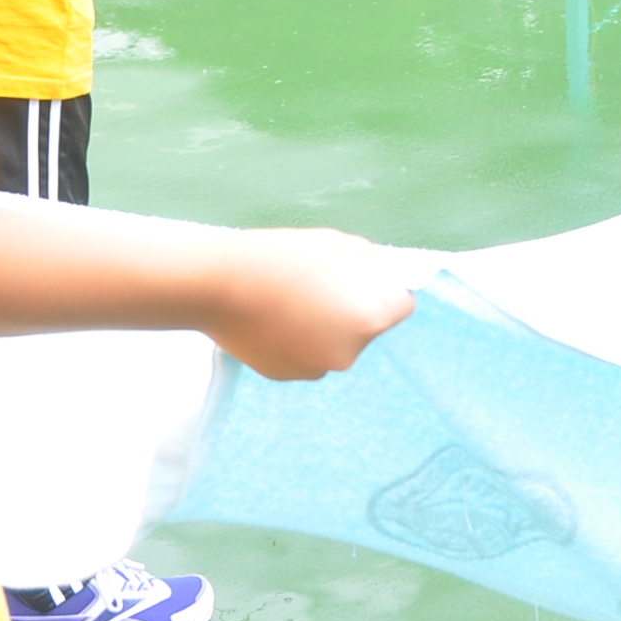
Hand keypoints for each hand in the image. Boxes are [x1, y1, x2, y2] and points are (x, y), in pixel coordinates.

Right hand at [204, 228, 416, 380]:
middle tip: (319, 282)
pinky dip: (296, 338)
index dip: (385, 287)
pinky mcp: (286, 376)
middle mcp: (349, 354)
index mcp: (368, 319)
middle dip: (350, 306)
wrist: (218, 286)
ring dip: (324, 324)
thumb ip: (368, 263)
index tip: (363, 276)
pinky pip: (304, 353)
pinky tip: (272, 316)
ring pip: (334, 342)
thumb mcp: (338, 243)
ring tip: (289, 296)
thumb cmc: (280, 258)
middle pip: (365, 325)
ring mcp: (315, 369)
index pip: (401, 306)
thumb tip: (377, 275)